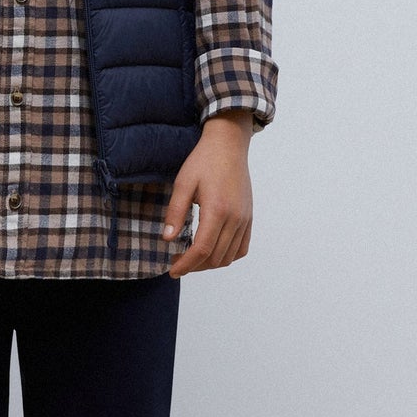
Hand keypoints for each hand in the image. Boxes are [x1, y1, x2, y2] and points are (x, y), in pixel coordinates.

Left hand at [162, 112, 254, 277]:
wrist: (229, 145)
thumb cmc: (203, 161)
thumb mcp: (183, 183)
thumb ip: (175, 213)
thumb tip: (167, 239)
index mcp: (217, 210)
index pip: (202, 249)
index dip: (186, 265)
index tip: (172, 271)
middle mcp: (235, 218)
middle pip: (215, 257)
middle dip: (194, 266)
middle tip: (176, 262)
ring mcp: (245, 219)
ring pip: (229, 257)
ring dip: (209, 263)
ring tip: (192, 258)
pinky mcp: (249, 218)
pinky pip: (241, 248)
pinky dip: (227, 256)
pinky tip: (212, 251)